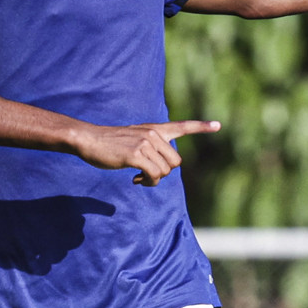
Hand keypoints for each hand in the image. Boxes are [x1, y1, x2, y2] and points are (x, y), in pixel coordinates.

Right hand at [74, 120, 221, 184]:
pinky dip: (147, 182)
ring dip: (154, 180)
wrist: (89, 139)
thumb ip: (151, 146)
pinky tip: (135, 180)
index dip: (201, 127)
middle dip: (164, 173)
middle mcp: (153, 134)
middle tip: (147, 174)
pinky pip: (153, 175)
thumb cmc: (110, 143)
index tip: (219, 125)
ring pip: (165, 171)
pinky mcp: (136, 155)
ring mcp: (145, 143)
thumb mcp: (134, 139)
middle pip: (176, 162)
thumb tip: (162, 166)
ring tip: (139, 177)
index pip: (182, 126)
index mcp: (155, 129)